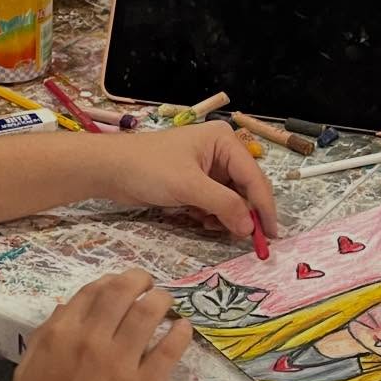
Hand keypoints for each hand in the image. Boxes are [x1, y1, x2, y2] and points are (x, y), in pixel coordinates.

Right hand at [4, 272, 191, 380]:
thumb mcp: (28, 365)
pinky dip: (179, 332)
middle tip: (149, 285)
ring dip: (162, 300)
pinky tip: (182, 328)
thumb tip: (66, 307)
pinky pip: (169, 350)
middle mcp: (93, 339)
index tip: (121, 285)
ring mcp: (120, 362)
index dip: (111, 280)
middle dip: (140, 280)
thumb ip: (47, 333)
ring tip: (166, 302)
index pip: (93, 290)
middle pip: (123, 292)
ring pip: (149, 313)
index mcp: (62, 333)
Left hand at [99, 123, 278, 239]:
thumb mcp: (189, 186)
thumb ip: (223, 205)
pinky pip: (214, 203)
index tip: (271, 234)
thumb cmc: (148, 168)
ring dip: (224, 216)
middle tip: (245, 239)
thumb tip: (249, 228)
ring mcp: (207, 168)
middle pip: (245, 189)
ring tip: (210, 224)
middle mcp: (220, 152)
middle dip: (242, 213)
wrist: (110, 170)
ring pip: (230, 200)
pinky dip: (210, 215)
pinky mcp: (193, 183)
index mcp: (224, 141)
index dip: (264, 207)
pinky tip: (199, 220)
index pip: (254, 177)